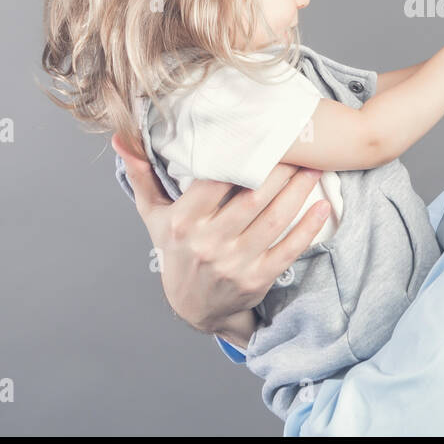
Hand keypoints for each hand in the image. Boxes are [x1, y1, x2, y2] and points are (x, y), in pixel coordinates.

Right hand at [112, 133, 330, 345]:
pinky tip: (323, 206)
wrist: (193, 309)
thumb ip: (142, 176)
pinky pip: (288, 249)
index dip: (243, 157)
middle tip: (302, 145)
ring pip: (274, 219)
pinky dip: (308, 227)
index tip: (265, 135)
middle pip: (253, 198)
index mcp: (183, 222)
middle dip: (282, 170)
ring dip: (299, 191)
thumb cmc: (176, 251)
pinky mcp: (257, 280)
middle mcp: (207, 243)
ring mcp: (234, 264)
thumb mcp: (154, 217)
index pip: (216, 181)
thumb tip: (121, 137)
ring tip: (316, 167)